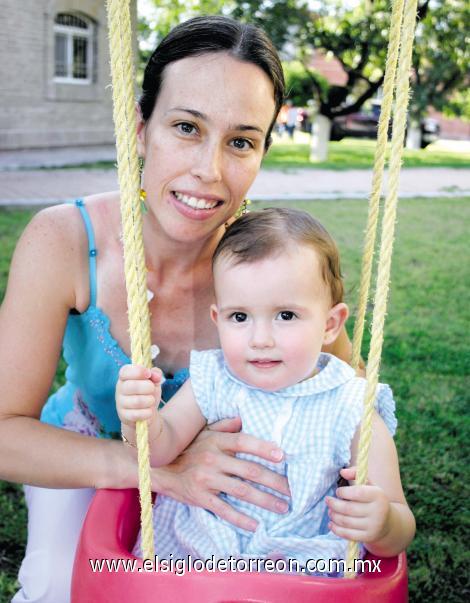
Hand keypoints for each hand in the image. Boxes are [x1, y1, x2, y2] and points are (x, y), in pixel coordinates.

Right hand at [116, 364, 161, 427]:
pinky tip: (149, 411)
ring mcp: (120, 402)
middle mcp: (120, 388)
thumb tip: (156, 376)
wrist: (145, 411)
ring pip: (137, 401)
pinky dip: (147, 412)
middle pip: (132, 386)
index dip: (138, 371)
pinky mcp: (123, 415)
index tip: (148, 374)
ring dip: (149, 400)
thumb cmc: (147, 391)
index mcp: (125, 376)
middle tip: (152, 389)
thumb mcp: (153, 380)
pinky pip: (137, 414)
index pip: (125, 371)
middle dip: (148, 387)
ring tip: (151, 400)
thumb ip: (155, 374)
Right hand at [151, 417, 290, 531]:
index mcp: (216, 441)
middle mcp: (212, 459)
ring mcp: (206, 479)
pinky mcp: (199, 497)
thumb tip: (243, 419)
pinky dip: (240, 518)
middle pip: (249, 470)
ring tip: (282, 507)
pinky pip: (223, 509)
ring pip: (241, 491)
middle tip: (292, 490)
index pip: (244, 442)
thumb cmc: (188, 449)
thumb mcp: (203, 432)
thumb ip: (224, 426)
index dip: (264, 448)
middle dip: (274, 481)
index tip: (282, 455)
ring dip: (265, 500)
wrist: (159, 468)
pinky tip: (255, 525)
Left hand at [325, 466, 390, 543]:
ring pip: (346, 521)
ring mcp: (373, 526)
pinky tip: (331, 524)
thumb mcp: (369, 484)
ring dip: (333, 515)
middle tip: (328, 500)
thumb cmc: (373, 498)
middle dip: (334, 504)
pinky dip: (336, 529)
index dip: (343, 492)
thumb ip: (356, 473)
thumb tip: (342, 472)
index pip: (357, 492)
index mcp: (379, 495)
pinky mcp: (368, 537)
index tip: (338, 492)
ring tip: (330, 511)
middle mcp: (378, 511)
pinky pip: (348, 534)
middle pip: (348, 508)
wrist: (387, 522)